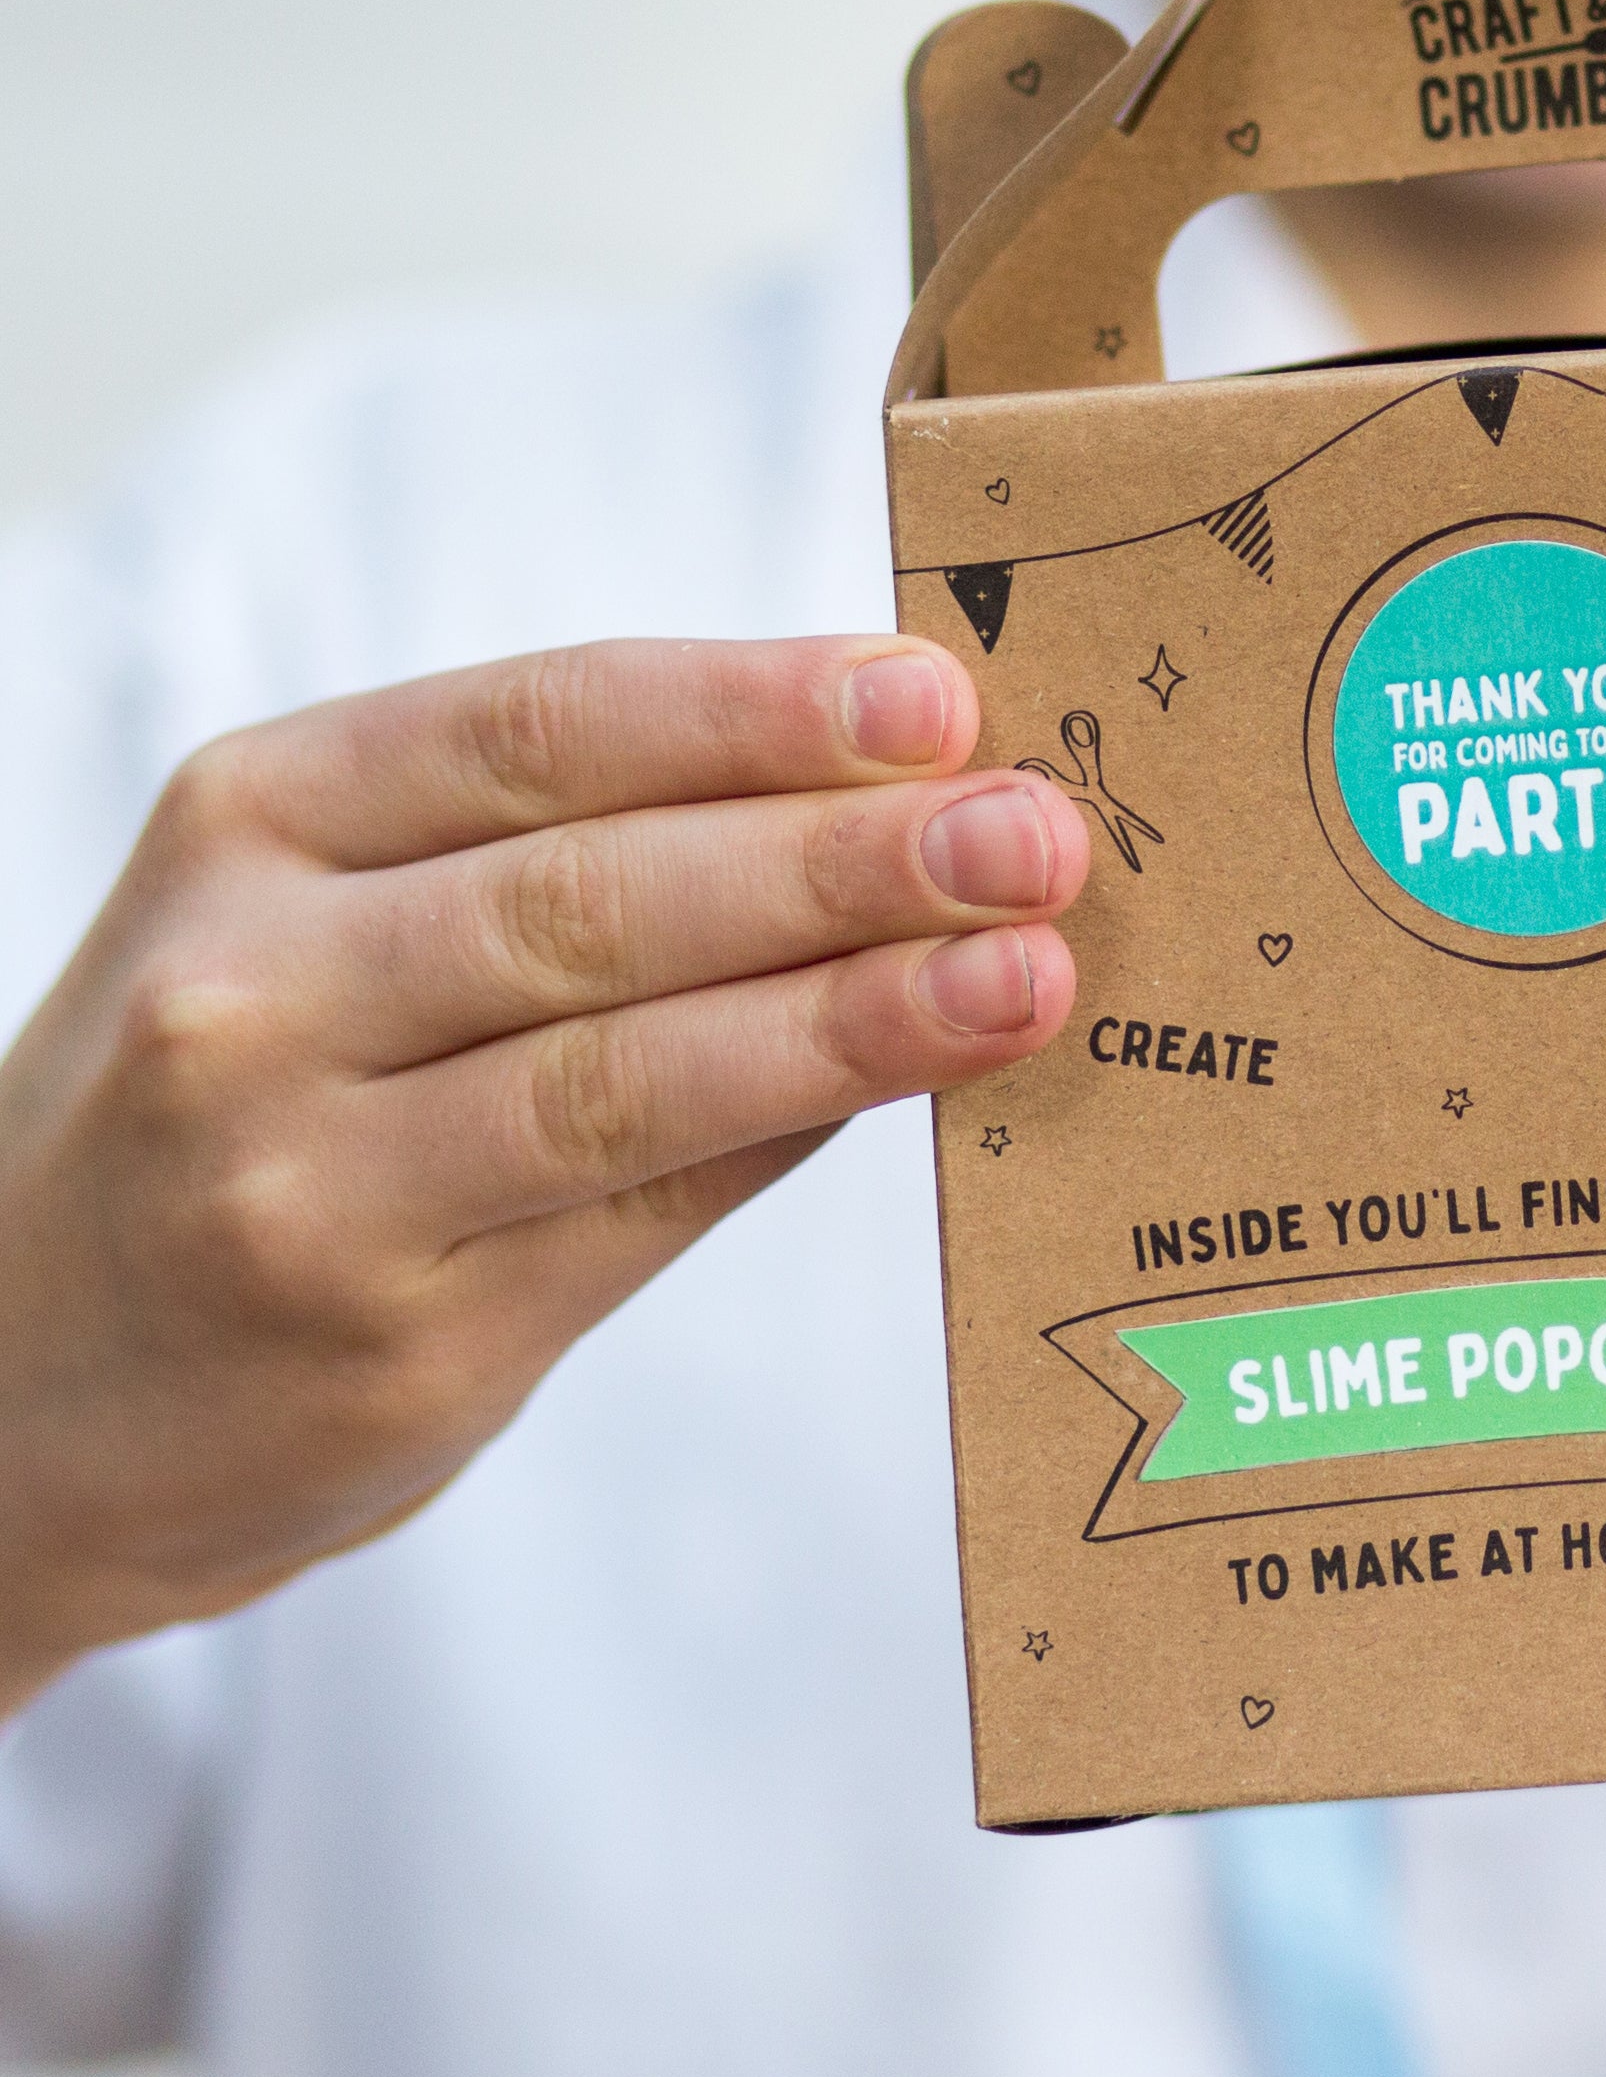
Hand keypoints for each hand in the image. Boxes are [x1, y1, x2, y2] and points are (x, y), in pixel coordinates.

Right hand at [0, 638, 1082, 1714]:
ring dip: (856, 1011)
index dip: (754, 706)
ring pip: (629, 1070)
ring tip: (1024, 970)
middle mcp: (254, 992)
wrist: (0, 1385)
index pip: (540, 725)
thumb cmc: (233, 1096)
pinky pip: (639, 1217)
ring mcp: (306, 1183)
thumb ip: (555, 851)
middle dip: (843, 857)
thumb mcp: (310, 917)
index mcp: (253, 822)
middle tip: (1031, 831)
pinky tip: (919, 1082)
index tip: (933, 692)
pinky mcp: (390, 1348)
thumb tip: (884, 796)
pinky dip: (793, 1136)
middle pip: (599, 895)